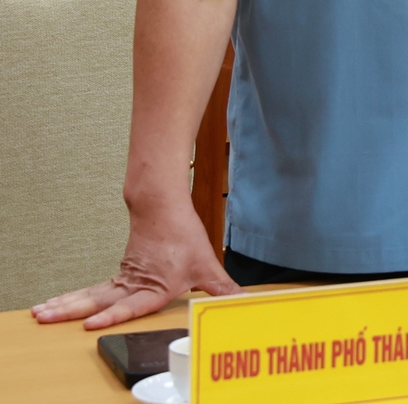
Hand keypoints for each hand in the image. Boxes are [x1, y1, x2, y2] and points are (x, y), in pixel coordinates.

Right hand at [33, 195, 237, 327]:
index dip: (112, 316)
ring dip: (64, 305)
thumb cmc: (183, 236)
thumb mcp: (206, 265)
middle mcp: (134, 284)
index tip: (91, 324)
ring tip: (39, 313)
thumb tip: (244, 301)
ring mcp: (123, 279)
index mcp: (155, 286)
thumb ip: (222, 288)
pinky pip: (92, 289)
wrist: (163, 207)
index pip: (130, 305)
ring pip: (89, 294)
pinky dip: (72, 298)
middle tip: (44, 318)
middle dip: (70, 312)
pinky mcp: (118, 275)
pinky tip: (56, 306)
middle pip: (97, 300)